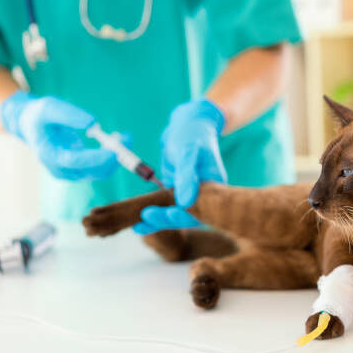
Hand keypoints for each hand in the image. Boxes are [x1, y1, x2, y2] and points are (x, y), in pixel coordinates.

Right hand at [0, 90, 117, 179]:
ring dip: (117, 156)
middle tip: (127, 137)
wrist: (31, 126)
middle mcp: (62, 170)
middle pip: (93, 171)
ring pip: (101, 172)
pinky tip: (115, 138)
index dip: (96, 158)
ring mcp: (72, 173)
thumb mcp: (49, 107)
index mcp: (50, 155)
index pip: (76, 162)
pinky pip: (102, 168)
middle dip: (113, 157)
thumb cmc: (39, 115)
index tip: (113, 151)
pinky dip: (113, 156)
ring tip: (122, 135)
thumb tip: (93, 123)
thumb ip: (68, 114)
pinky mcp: (81, 171)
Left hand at [133, 99, 225, 234]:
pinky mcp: (177, 193)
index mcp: (214, 187)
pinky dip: (154, 213)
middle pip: (187, 215)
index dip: (185, 215)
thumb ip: (187, 175)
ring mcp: (190, 195)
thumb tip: (184, 202)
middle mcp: (204, 195)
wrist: (188, 125)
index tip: (168, 215)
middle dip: (166, 219)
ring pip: (174, 213)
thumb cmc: (193, 135)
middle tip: (146, 217)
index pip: (201, 209)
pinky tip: (139, 223)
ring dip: (157, 221)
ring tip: (138, 227)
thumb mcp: (189, 151)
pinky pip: (165, 206)